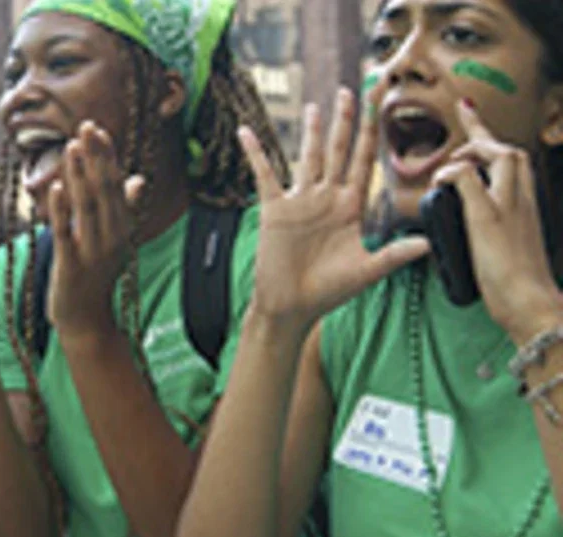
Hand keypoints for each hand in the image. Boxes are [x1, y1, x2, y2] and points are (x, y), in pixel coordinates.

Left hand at [46, 121, 144, 335]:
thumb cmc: (97, 274)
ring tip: (71, 146)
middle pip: (104, 190)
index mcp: (122, 227)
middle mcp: (112, 236)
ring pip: (87, 207)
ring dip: (79, 175)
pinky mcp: (72, 265)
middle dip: (95, 158)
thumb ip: (123, 207)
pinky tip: (55, 188)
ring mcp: (93, 251)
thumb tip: (139, 179)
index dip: (106, 157)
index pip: (116, 184)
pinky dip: (61, 210)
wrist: (86, 318)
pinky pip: (66, 234)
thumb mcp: (114, 239)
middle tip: (86, 126)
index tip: (97, 128)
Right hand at [241, 87, 428, 329]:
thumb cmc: (329, 291)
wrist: (292, 306)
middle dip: (346, 121)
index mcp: (351, 207)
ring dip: (311, 131)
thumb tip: (429, 243)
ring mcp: (300, 201)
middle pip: (339, 150)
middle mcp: (327, 198)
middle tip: (353, 90)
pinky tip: (247, 132)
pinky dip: (256, 153)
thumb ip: (395, 254)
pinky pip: (265, 175)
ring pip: (307, 156)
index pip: (365, 162)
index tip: (381, 108)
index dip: (373, 134)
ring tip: (315, 105)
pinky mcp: (275, 208)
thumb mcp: (367, 272)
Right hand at [435, 100, 562, 343]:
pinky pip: (500, 197)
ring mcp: (518, 216)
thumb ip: (467, 185)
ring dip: (488, 159)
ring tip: (467, 155)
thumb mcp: (481, 218)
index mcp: (511, 192)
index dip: (475, 135)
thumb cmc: (506, 265)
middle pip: (507, 156)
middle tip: (466, 123)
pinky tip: (470, 200)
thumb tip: (451, 168)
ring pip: (507, 175)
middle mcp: (518, 199)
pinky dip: (484, 187)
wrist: (527, 303)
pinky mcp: (512, 234)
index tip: (454, 123)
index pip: (496, 149)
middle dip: (486, 137)